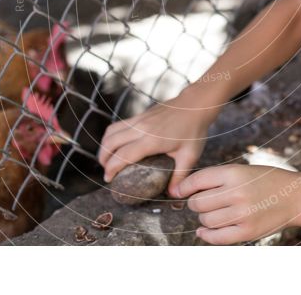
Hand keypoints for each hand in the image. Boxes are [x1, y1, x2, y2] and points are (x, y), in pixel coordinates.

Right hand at [98, 95, 215, 195]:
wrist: (196, 104)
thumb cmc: (194, 130)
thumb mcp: (190, 155)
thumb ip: (180, 176)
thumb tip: (174, 195)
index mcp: (151, 141)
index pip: (123, 156)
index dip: (111, 168)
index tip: (108, 180)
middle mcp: (141, 128)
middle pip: (111, 142)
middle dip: (103, 159)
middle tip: (106, 172)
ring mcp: (139, 119)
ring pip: (111, 131)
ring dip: (104, 145)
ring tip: (107, 159)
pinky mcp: (141, 114)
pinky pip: (119, 124)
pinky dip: (112, 136)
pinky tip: (118, 144)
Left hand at [176, 164, 300, 244]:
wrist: (295, 196)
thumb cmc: (264, 180)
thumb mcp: (242, 170)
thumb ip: (216, 179)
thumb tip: (183, 191)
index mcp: (234, 173)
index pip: (197, 181)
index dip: (184, 187)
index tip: (178, 192)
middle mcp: (237, 193)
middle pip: (197, 203)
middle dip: (195, 203)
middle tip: (201, 203)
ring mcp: (242, 214)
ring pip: (205, 221)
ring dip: (203, 219)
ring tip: (211, 214)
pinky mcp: (247, 232)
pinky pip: (217, 238)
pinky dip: (206, 236)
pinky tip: (204, 231)